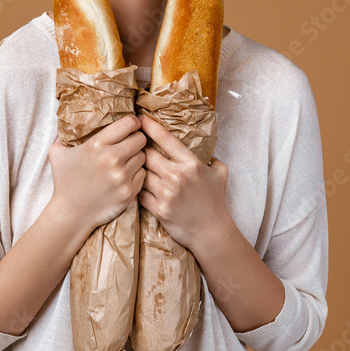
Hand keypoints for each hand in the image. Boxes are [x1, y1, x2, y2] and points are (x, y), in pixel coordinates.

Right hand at [47, 114, 147, 234]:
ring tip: (126, 161)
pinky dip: (137, 174)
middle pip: (140, 138)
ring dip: (136, 157)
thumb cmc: (64, 182)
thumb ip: (63, 134)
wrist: (71, 214)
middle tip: (129, 144)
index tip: (129, 127)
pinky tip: (125, 176)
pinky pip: (143, 174)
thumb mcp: (57, 153)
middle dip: (136, 139)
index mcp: (96, 145)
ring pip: (143, 156)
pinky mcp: (130, 192)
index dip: (132, 122)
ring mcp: (122, 177)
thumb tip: (66, 119)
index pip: (129, 123)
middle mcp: (111, 159)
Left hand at [137, 115, 234, 250]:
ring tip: (130, 163)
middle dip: (138, 147)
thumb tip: (206, 149)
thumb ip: (212, 158)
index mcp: (191, 164)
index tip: (140, 119)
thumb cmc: (215, 201)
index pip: (165, 139)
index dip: (150, 126)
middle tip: (132, 143)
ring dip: (135, 167)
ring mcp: (166, 193)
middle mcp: (177, 176)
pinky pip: (139, 192)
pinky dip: (136, 186)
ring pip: (141, 172)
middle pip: (147, 154)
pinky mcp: (158, 208)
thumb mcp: (220, 174)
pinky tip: (133, 183)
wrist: (210, 231)